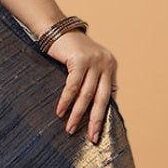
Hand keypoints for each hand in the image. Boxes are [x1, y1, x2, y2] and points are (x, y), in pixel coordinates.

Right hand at [46, 30, 116, 144]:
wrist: (56, 30)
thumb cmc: (69, 50)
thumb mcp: (86, 66)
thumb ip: (91, 82)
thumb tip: (92, 107)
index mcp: (110, 66)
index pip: (108, 96)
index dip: (102, 115)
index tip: (96, 132)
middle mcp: (106, 64)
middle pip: (101, 99)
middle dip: (95, 121)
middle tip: (91, 138)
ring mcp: (94, 62)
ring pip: (86, 95)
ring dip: (77, 114)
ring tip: (69, 129)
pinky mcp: (80, 61)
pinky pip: (72, 86)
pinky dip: (66, 101)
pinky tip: (59, 112)